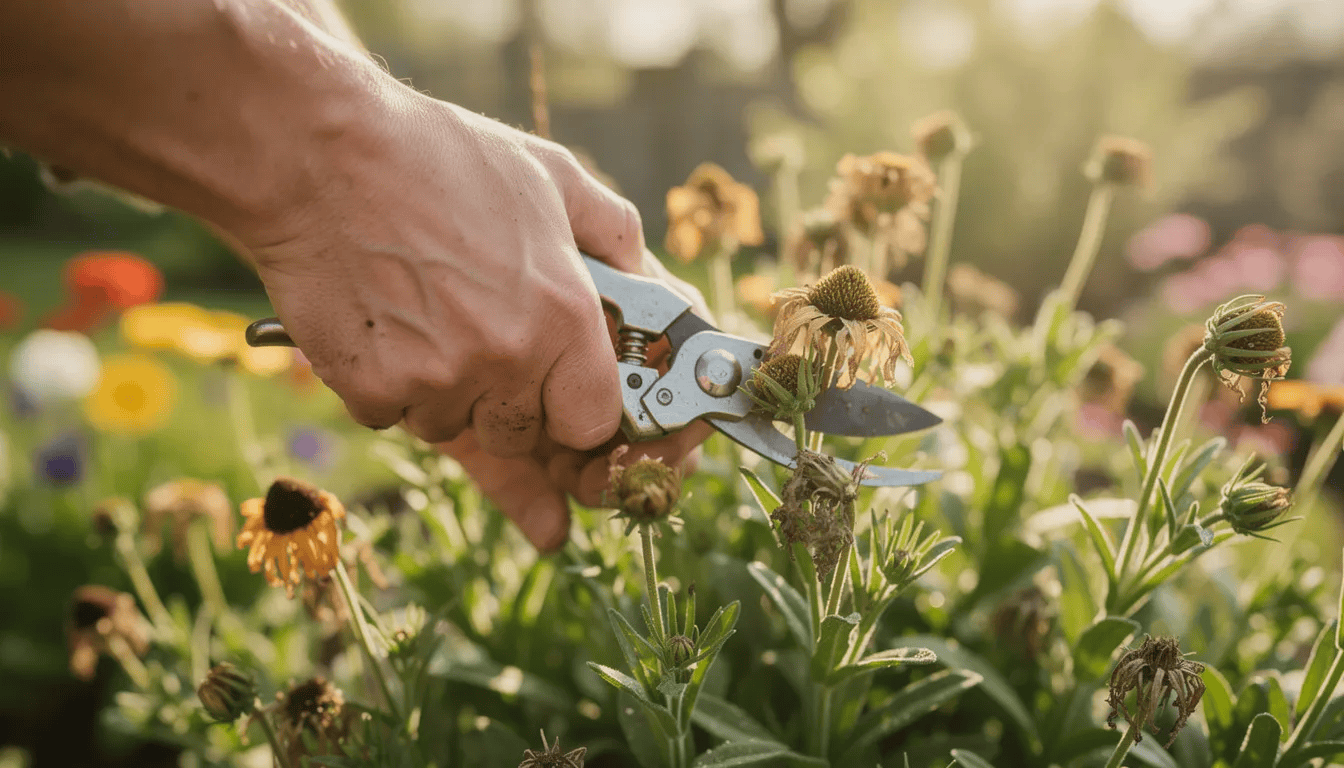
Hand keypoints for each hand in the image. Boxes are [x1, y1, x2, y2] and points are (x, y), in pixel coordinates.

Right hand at [238, 87, 709, 548]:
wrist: (317, 151)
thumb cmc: (439, 157)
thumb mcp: (550, 177)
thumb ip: (612, 236)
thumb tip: (648, 282)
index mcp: (562, 316)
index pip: (593, 424)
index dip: (578, 411)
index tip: (562, 392)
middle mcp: (505, 360)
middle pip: (522, 434)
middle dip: (511, 401)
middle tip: (484, 336)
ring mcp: (433, 381)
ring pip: (454, 426)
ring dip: (449, 391)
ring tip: (427, 311)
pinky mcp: (368, 390)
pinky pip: (395, 415)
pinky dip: (392, 383)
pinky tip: (385, 319)